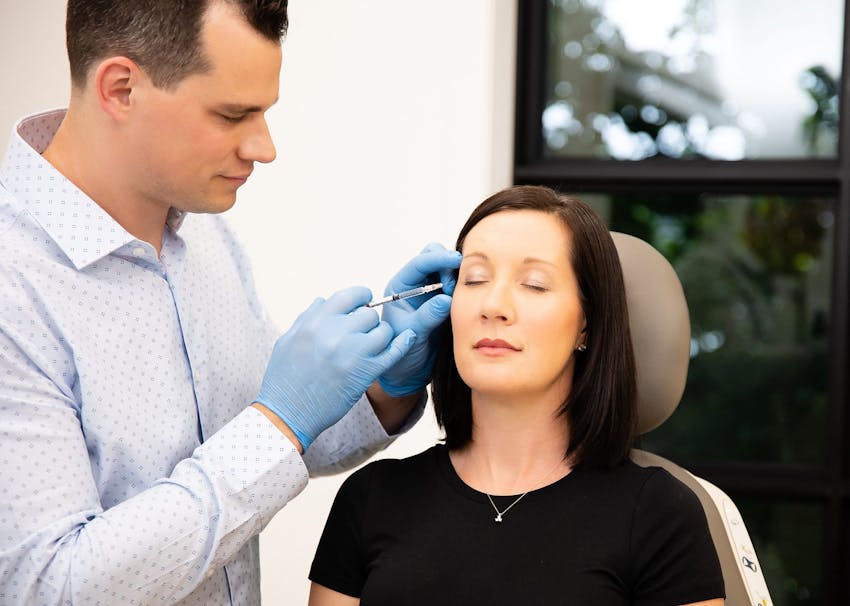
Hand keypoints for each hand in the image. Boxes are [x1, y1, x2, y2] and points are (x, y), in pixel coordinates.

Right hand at [255, 286, 413, 449]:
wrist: (287, 413)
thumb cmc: (284, 378)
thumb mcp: (288, 339)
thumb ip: (308, 317)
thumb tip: (324, 300)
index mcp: (316, 322)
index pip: (349, 296)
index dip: (360, 297)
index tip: (363, 303)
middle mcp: (336, 333)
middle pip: (369, 314)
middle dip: (368, 322)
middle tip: (362, 333)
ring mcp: (353, 353)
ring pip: (383, 331)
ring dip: (380, 336)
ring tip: (371, 346)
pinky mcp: (366, 373)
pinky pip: (394, 352)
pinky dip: (403, 343)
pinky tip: (408, 337)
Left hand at [377, 243, 462, 396]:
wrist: (409, 371)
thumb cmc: (401, 353)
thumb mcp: (412, 335)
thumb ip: (427, 317)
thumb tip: (444, 299)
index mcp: (401, 287)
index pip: (419, 264)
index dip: (438, 259)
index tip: (456, 261)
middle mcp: (416, 285)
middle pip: (434, 257)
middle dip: (448, 266)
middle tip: (453, 289)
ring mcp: (431, 291)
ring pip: (448, 269)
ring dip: (457, 277)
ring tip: (457, 299)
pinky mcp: (445, 300)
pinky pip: (458, 285)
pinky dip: (464, 288)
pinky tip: (466, 301)